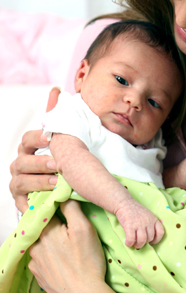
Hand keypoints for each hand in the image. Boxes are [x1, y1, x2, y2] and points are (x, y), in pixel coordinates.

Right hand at [9, 88, 60, 211]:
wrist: (60, 189)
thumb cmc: (59, 161)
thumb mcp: (60, 141)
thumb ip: (55, 117)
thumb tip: (56, 89)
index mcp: (29, 148)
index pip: (27, 139)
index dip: (37, 138)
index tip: (50, 137)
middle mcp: (20, 164)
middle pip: (22, 161)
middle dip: (39, 162)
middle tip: (57, 164)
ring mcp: (18, 183)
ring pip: (21, 181)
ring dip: (38, 181)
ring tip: (57, 183)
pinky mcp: (21, 201)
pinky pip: (22, 202)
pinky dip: (32, 202)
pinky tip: (47, 201)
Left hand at [28, 199, 131, 292]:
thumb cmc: (87, 262)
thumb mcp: (84, 228)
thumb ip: (72, 207)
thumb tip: (63, 194)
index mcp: (46, 231)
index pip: (48, 210)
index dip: (58, 207)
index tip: (67, 208)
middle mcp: (36, 245)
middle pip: (45, 227)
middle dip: (56, 226)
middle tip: (72, 231)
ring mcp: (35, 262)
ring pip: (43, 243)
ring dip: (53, 242)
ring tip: (70, 248)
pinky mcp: (39, 275)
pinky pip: (42, 259)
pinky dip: (51, 257)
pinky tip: (65, 261)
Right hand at [115, 199, 163, 248]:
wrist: (124, 203)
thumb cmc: (135, 210)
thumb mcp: (147, 215)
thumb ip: (150, 223)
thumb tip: (150, 238)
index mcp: (153, 219)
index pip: (160, 232)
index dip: (157, 240)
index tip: (151, 242)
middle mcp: (148, 222)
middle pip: (150, 238)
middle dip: (144, 243)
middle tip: (139, 243)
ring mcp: (139, 224)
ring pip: (142, 240)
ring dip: (138, 245)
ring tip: (134, 244)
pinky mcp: (129, 226)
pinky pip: (131, 239)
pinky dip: (129, 243)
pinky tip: (128, 243)